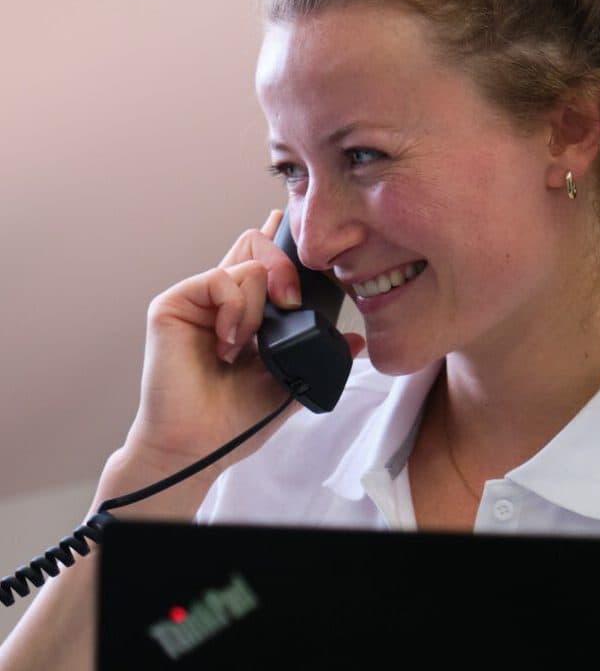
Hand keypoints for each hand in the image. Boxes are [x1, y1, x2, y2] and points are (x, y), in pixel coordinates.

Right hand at [101, 211, 363, 515]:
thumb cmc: (235, 421)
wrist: (198, 446)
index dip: (280, 239)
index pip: (263, 259)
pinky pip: (220, 280)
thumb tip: (356, 341)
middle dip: (286, 266)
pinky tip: (229, 343)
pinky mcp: (173, 304)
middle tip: (293, 302)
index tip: (293, 223)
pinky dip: (236, 310)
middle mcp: (221, 299)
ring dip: (259, 308)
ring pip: (248, 264)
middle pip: (256, 243)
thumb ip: (319, 356)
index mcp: (246, 311)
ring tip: (242, 348)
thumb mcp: (290, 383)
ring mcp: (196, 299)